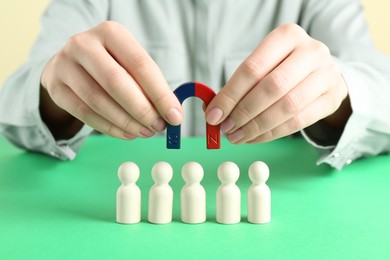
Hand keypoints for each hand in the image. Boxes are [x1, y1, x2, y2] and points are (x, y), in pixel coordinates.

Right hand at [41, 21, 182, 139]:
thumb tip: (172, 113)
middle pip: (116, 82)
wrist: (70, 65)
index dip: (160, 94)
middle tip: (158, 127)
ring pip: (98, 100)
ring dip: (126, 122)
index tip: (175, 116)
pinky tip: (127, 133)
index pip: (141, 64)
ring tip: (145, 132)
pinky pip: (85, 114)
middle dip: (142, 110)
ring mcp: (65, 65)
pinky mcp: (56, 87)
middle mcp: (84, 44)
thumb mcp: (129, 63)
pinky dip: (110, 128)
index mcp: (111, 32)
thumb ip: (149, 84)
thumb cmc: (110, 64)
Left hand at [206, 23, 349, 143]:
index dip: (230, 95)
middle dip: (244, 112)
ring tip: (237, 137)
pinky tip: (255, 138)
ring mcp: (326, 75)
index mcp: (287, 36)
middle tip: (226, 129)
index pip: (252, 68)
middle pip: (271, 87)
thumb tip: (213, 112)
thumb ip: (239, 85)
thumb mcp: (262, 66)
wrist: (320, 73)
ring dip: (257, 127)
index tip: (213, 116)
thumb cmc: (282, 68)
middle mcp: (311, 51)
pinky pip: (299, 122)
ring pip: (287, 107)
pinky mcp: (332, 98)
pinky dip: (272, 134)